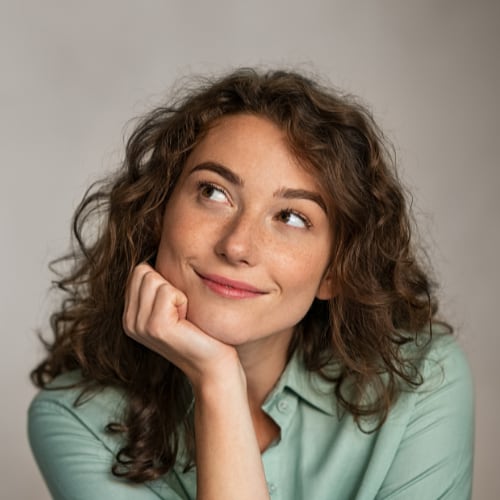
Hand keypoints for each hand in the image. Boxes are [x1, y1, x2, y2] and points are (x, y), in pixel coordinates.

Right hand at [123, 263, 240, 388]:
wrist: (213, 364)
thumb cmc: (200, 331)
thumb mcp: (173, 307)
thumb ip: (158, 287)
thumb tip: (157, 250)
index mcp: (130, 315)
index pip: (138, 271)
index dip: (164, 281)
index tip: (176, 306)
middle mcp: (129, 322)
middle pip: (143, 272)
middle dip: (169, 285)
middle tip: (181, 312)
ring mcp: (140, 326)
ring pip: (154, 279)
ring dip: (177, 293)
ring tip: (184, 317)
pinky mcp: (156, 327)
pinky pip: (168, 291)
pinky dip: (183, 300)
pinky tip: (187, 321)